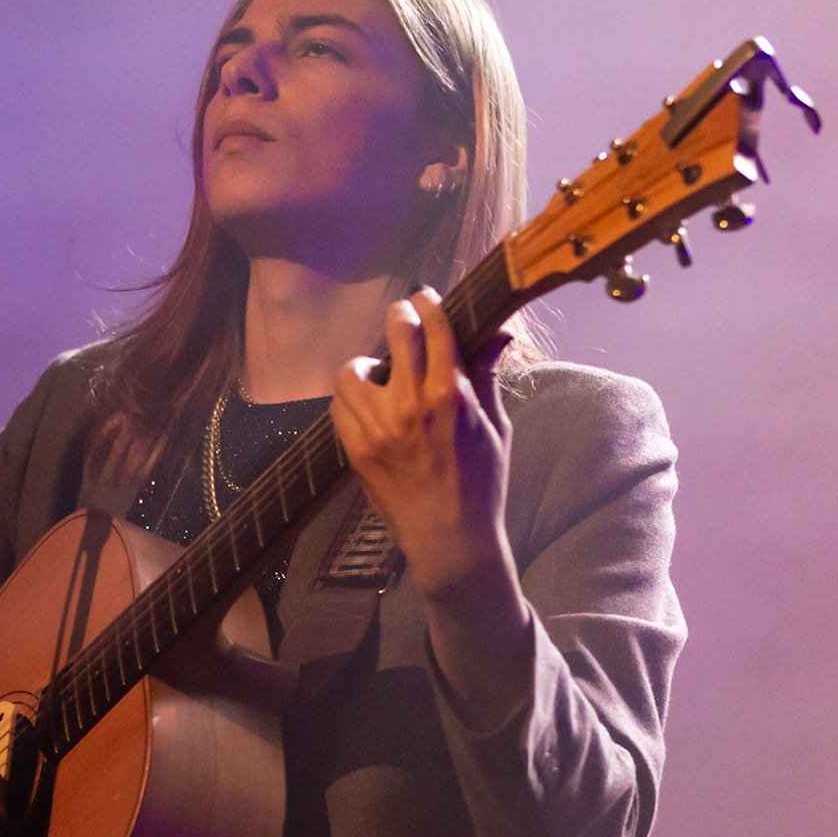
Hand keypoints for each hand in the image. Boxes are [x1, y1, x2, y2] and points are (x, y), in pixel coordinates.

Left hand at [331, 288, 515, 599]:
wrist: (450, 540)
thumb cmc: (482, 485)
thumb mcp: (495, 427)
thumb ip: (486, 375)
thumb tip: (499, 333)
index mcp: (450, 397)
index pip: (435, 328)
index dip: (429, 303)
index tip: (425, 296)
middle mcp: (410, 406)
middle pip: (397, 333)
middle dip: (401, 315)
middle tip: (403, 316)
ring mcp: (378, 429)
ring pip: (353, 369)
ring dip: (366, 362)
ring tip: (377, 370)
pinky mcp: (356, 450)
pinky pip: (338, 406)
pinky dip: (349, 397)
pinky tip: (365, 403)